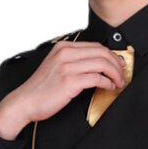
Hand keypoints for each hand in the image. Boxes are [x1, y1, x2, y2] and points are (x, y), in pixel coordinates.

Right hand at [0, 41, 126, 139]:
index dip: (111, 55)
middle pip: (101, 52)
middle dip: (116, 64)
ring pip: (102, 63)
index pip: (95, 46)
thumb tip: (97, 65)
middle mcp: (65, 53)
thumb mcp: (55, 67)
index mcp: (63, 48)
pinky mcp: (70, 81)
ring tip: (118, 83)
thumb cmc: (41, 89)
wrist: (24, 102)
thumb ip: (73, 62)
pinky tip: (109, 87)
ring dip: (115, 74)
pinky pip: (97, 78)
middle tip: (122, 74)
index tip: (118, 64)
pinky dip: (108, 83)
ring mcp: (67, 66)